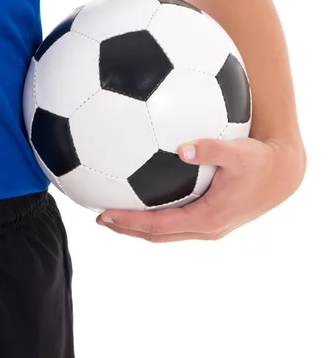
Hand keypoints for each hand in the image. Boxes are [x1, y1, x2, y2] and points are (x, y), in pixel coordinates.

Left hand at [96, 137, 305, 242]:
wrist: (281, 175)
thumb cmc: (259, 162)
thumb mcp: (237, 153)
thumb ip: (211, 149)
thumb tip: (183, 147)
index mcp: (206, 218)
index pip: (158, 226)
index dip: (130, 222)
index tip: (105, 215)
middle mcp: (205, 228)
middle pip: (157, 235)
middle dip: (127, 229)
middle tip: (100, 218)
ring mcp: (209, 226)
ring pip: (166, 232)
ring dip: (139, 226)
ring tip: (115, 214)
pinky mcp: (212, 218)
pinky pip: (177, 222)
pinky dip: (156, 218)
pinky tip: (145, 198)